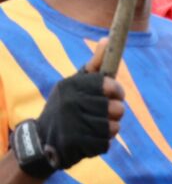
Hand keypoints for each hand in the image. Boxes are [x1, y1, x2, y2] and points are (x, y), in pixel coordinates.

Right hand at [36, 39, 124, 170]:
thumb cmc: (66, 106)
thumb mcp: (76, 83)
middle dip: (115, 113)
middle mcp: (71, 103)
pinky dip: (101, 142)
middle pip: (117, 108)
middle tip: (104, 113)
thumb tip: (108, 40)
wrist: (42, 138)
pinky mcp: (75, 143)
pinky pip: (105, 143)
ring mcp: (72, 123)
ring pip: (114, 127)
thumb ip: (94, 65)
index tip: (114, 94)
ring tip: (94, 126)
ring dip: (109, 129)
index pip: (109, 85)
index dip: (116, 91)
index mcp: (72, 85)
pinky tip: (88, 139)